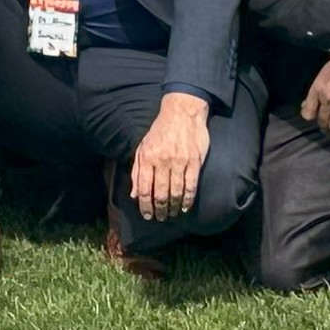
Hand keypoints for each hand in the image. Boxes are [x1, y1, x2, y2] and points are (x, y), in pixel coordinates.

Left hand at [126, 90, 210, 222]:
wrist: (182, 112)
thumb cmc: (160, 131)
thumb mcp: (142, 147)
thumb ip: (137, 171)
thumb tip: (134, 195)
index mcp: (148, 157)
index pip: (144, 189)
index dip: (145, 206)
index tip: (147, 216)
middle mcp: (163, 161)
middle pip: (160, 194)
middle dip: (159, 210)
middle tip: (160, 218)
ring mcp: (180, 161)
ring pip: (176, 192)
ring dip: (174, 207)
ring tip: (172, 214)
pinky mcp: (194, 161)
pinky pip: (191, 185)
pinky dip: (188, 199)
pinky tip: (185, 206)